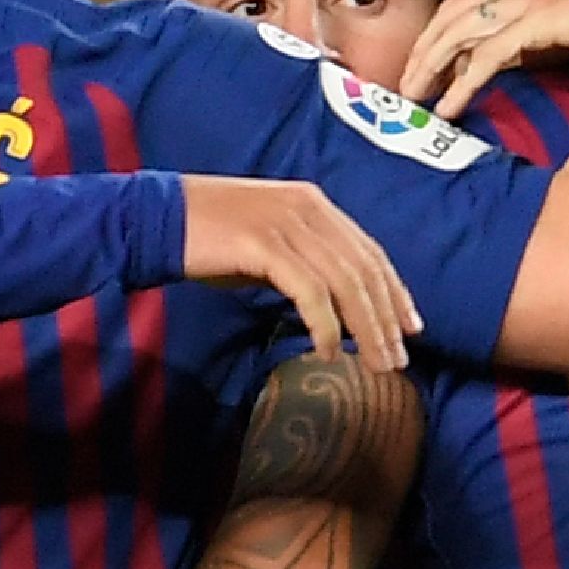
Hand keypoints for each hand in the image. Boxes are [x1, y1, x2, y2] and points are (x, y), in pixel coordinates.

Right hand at [176, 177, 414, 370]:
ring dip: (365, 329)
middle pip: (364, 269)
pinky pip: (309, 291)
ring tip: (374, 365)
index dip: (395, 291)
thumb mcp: (268, 243)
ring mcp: (287, 223)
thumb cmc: (208, 239)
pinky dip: (324, 325)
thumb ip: (304, 262)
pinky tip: (328, 352)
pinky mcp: (264, 244)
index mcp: (314, 204)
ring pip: (344, 282)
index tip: (410, 327)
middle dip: (386, 318)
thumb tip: (335, 306)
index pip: (369, 251)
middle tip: (398, 360)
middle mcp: (308, 208)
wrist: (157, 219)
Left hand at [406, 0, 568, 117]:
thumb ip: (557, 33)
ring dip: (430, 66)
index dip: (442, 32)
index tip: (428, 65)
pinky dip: (462, 82)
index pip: (471, 1)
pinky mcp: (542, 21)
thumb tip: (535, 62)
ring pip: (458, 31)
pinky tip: (449, 106)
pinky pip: (487, 55)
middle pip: (452, 14)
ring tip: (413, 99)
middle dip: (422, 50)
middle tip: (403, 87)